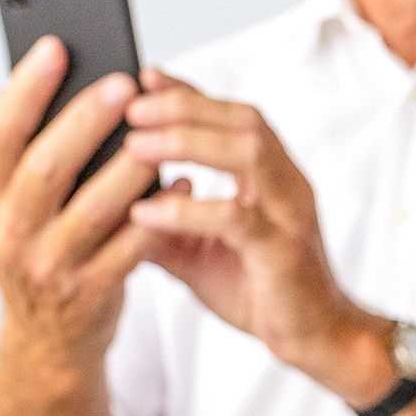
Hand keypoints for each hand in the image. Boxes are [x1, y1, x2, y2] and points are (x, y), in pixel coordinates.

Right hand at [0, 35, 157, 362]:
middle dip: (84, 121)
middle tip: (123, 84)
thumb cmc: (41, 253)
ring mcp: (49, 267)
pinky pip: (132, 246)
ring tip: (159, 129)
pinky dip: (160, 212)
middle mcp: (7, 235)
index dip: (25, 91)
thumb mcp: (11, 208)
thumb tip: (9, 87)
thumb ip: (14, 156)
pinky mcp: (92, 292)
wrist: (51, 340)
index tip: (57, 48)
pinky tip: (184, 181)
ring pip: (93, 208)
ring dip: (129, 166)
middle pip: (45, 168)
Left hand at [120, 71, 377, 387]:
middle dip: (185, 106)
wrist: (313, 339)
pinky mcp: (283, 251)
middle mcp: (287, 185)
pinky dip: (187, 211)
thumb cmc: (259, 289)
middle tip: (131, 105)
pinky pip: (237, 218)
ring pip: (248, 154)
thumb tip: (102, 198)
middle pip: (244, 121)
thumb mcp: (194, 250)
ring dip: (188, 142)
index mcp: (271, 177)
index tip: (144, 76)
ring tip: (136, 145)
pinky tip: (146, 213)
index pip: (232, 117)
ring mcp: (290, 215)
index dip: (190, 92)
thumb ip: (159, 220)